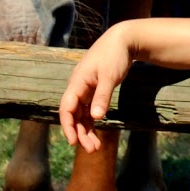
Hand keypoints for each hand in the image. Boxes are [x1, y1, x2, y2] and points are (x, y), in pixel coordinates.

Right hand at [58, 25, 133, 152]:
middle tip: (91, 150)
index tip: (74, 142)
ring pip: (80, 114)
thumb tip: (96, 118)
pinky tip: (96, 133)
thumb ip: (102, 96)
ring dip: (86, 130)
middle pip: (73, 115)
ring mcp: (85, 89)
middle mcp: (78, 87)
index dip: (68, 126)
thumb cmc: (114, 56)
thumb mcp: (110, 76)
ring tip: (95, 148)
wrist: (123, 40)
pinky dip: (91, 122)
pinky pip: (88, 110)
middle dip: (79, 133)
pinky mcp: (94, 90)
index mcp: (77, 82)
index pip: (66, 108)